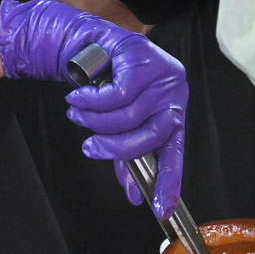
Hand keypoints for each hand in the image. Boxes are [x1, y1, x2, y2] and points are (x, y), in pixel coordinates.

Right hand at [0, 0, 186, 216]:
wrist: (92, 45)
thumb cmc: (108, 86)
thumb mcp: (121, 125)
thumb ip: (128, 157)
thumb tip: (135, 194)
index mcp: (172, 115)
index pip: (175, 152)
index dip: (169, 181)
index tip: (162, 207)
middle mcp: (172, 96)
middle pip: (150, 136)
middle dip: (115, 147)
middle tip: (90, 148)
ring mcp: (160, 76)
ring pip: (129, 115)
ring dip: (95, 121)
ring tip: (79, 114)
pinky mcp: (141, 58)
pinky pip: (116, 94)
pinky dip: (92, 101)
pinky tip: (79, 98)